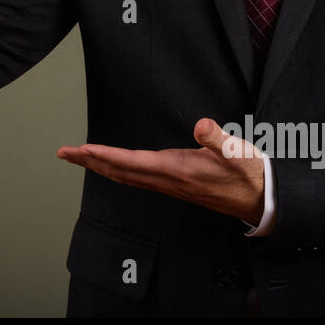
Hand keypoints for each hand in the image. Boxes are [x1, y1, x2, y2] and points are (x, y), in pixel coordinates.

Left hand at [56, 118, 265, 225]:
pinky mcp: (175, 184)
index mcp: (177, 170)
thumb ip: (218, 139)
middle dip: (90, 162)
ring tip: (78, 157)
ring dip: (100, 166)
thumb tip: (201, 125)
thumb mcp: (237, 152)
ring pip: (126, 177)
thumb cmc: (249, 174)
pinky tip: (113, 168)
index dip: (106, 156)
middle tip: (63, 153)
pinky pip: (137, 179)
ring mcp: (170, 185)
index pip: (133, 163)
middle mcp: (168, 180)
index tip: (82, 149)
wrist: (261, 200)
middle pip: (120, 172)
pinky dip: (118, 171)